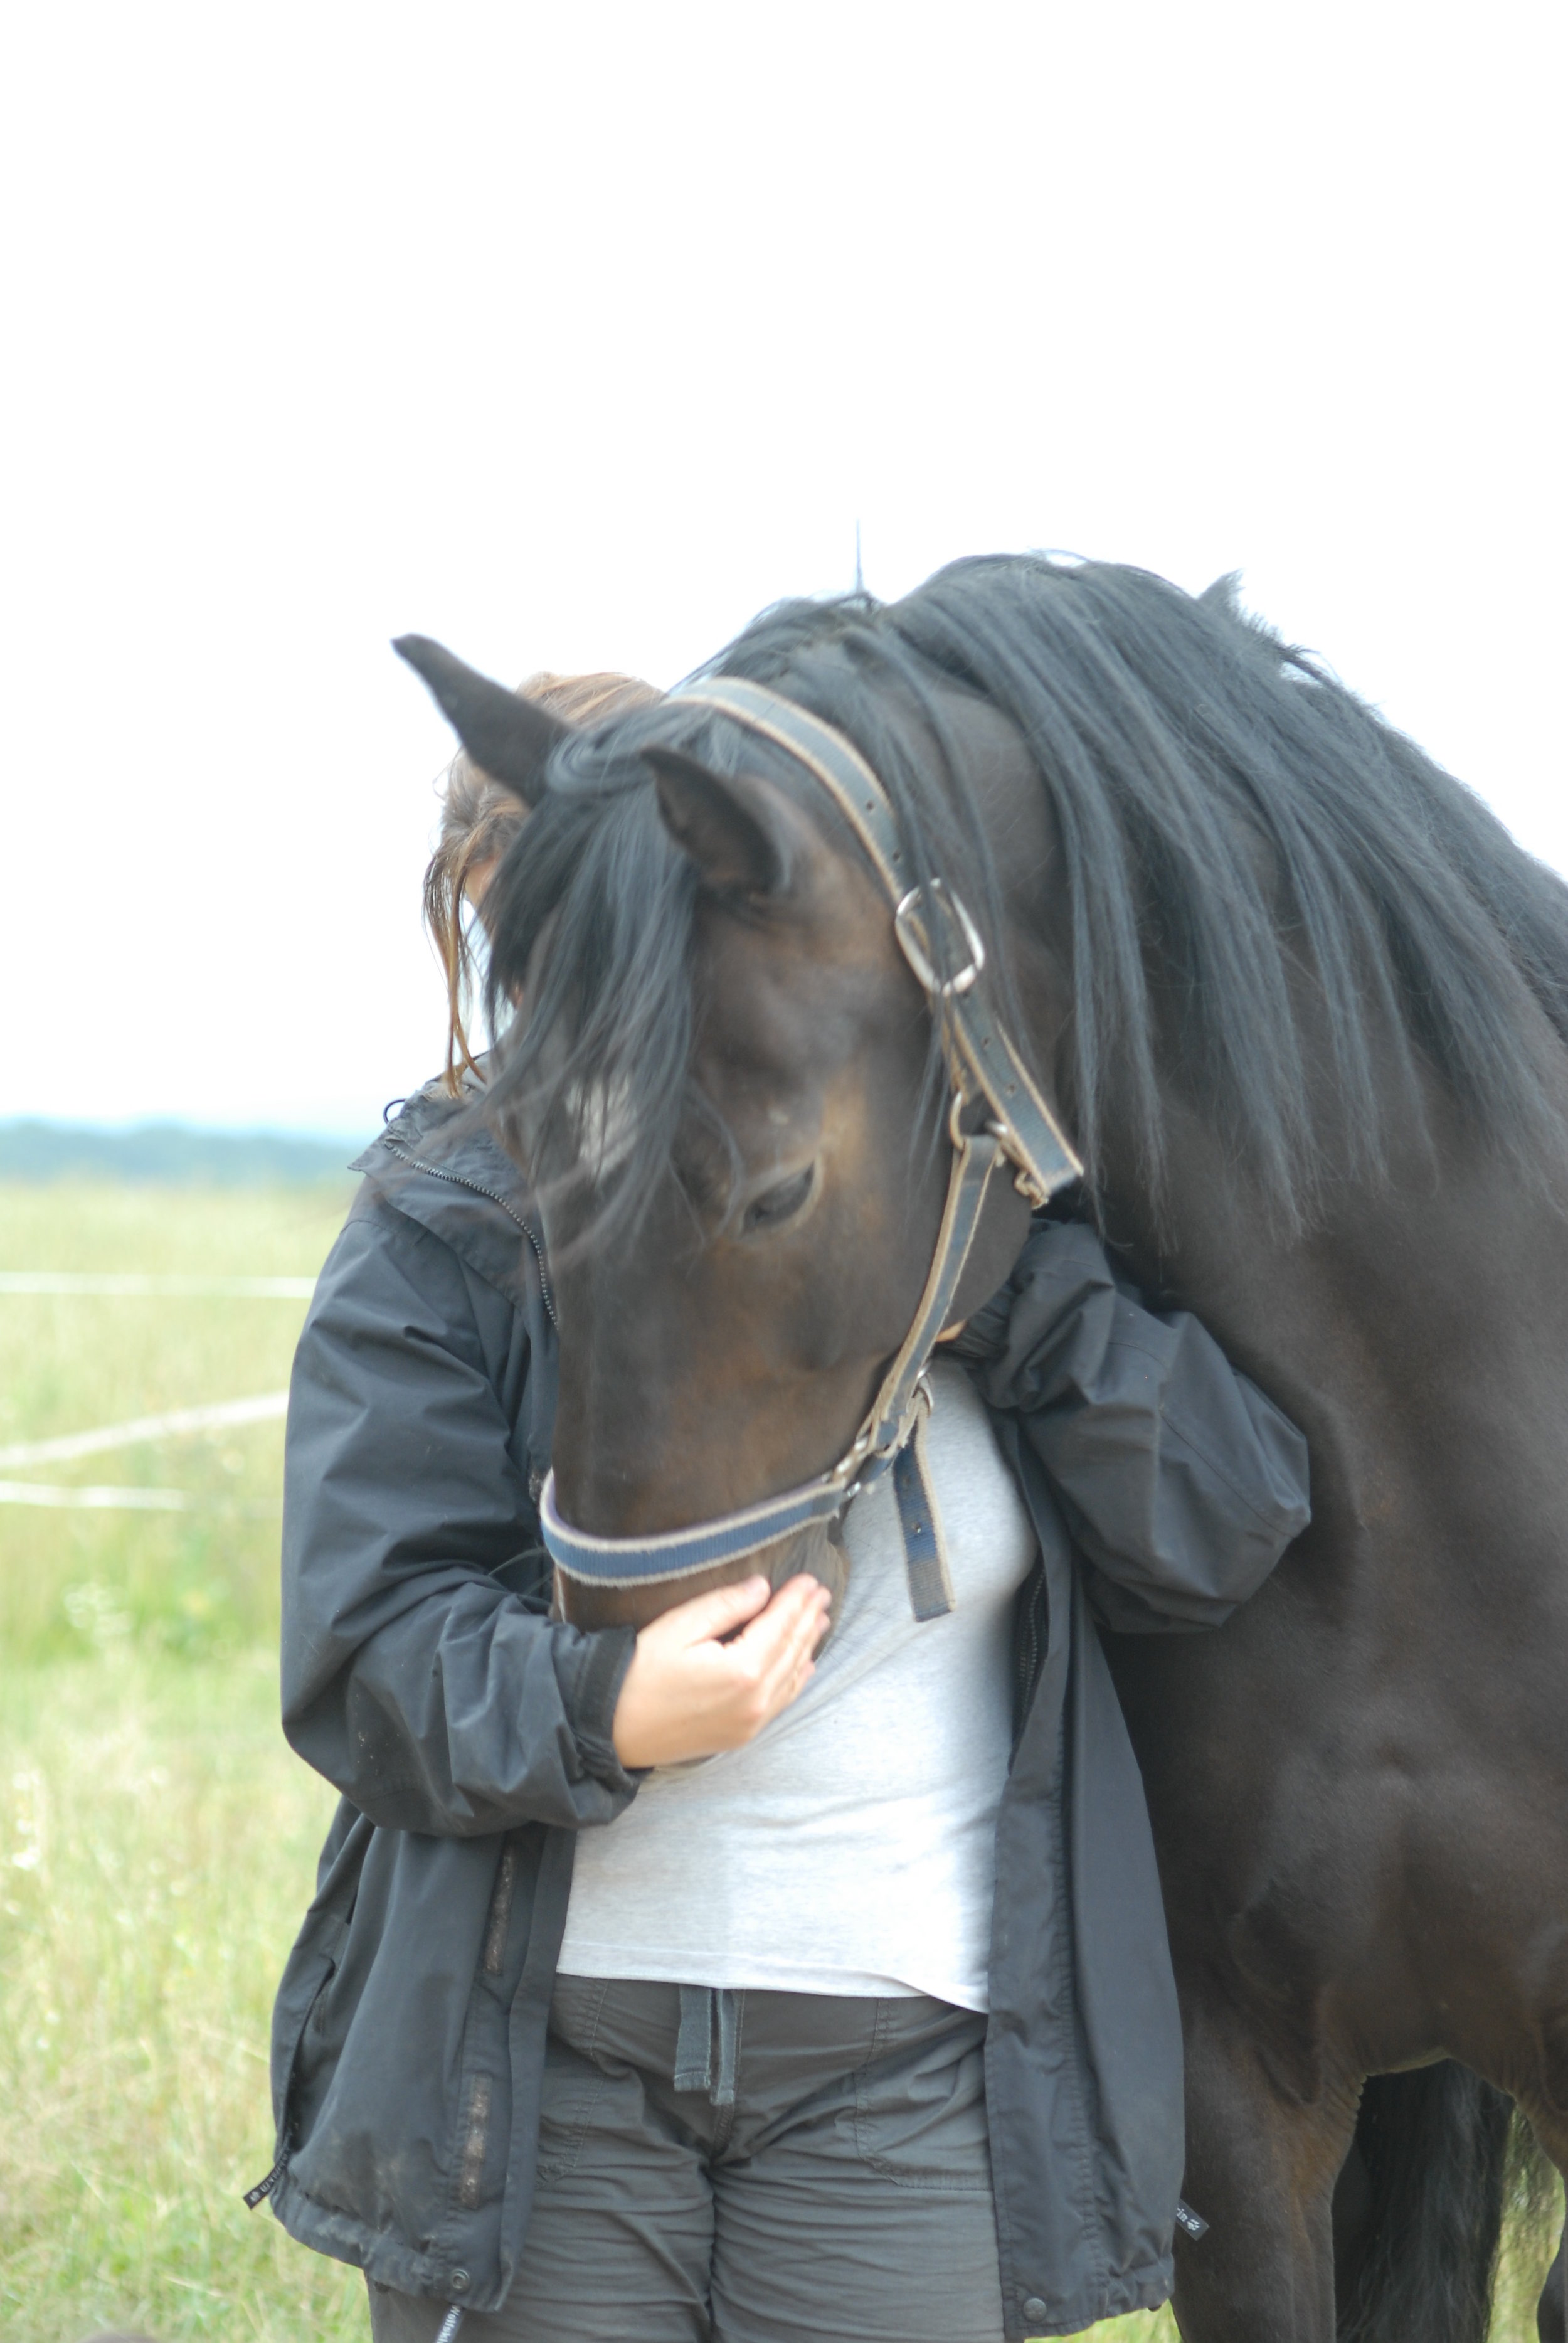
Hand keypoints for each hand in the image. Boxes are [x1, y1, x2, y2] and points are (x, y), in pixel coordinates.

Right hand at [611, 1573, 832, 1769]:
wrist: (613, 1729)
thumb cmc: (639, 1673)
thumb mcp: (679, 1627)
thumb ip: (725, 1606)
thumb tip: (762, 1588)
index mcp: (742, 1669)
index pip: (780, 1625)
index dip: (796, 1599)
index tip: (810, 1580)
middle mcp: (755, 1699)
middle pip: (791, 1650)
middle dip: (807, 1619)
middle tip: (822, 1595)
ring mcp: (750, 1722)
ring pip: (791, 1677)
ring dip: (807, 1646)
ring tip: (819, 1621)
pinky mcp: (741, 1735)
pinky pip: (780, 1703)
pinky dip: (796, 1680)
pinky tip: (805, 1666)